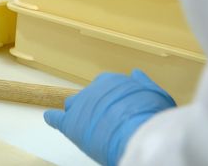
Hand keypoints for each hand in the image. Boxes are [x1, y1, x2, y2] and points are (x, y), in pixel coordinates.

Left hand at [44, 69, 175, 165]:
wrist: (140, 134)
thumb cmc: (152, 116)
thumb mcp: (156, 95)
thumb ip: (143, 84)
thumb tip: (135, 74)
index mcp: (112, 81)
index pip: (106, 87)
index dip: (112, 100)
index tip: (118, 109)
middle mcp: (93, 89)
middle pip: (90, 96)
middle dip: (95, 106)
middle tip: (105, 120)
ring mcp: (80, 105)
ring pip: (73, 105)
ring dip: (77, 113)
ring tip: (86, 125)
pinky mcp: (70, 123)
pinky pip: (56, 118)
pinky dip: (53, 119)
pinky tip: (51, 119)